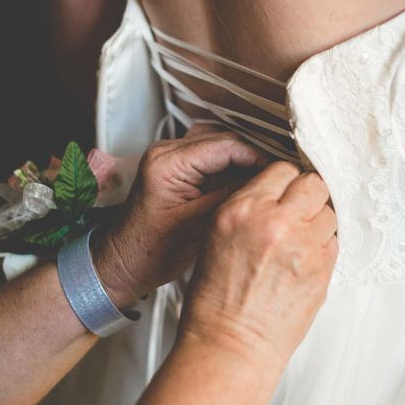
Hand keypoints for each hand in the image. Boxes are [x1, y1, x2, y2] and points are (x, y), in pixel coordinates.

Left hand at [92, 130, 270, 307]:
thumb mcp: (198, 226)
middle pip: (225, 140)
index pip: (227, 145)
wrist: (123, 264)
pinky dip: (231, 167)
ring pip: (220, 145)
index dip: (259, 158)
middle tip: (279, 178)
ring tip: (266, 182)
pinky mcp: (177, 168)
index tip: (281, 174)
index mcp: (166, 163)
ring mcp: (170, 157)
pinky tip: (246, 185)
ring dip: (244, 161)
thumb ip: (232, 197)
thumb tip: (266, 180)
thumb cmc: (149, 252)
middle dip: (255, 158)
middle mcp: (166, 151)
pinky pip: (211, 157)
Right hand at [180, 162, 337, 370]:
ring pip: (329, 213)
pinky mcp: (323, 271)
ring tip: (300, 240)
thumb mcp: (216, 236)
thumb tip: (276, 194)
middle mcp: (276, 223)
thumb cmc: (216, 300)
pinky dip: (323, 247)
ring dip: (318, 222)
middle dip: (307, 195)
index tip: (285, 190)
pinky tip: (304, 260)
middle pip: (313, 184)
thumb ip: (248, 208)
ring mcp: (304, 247)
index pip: (281, 170)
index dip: (284, 181)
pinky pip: (334, 243)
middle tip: (298, 211)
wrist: (230, 345)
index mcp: (243, 210)